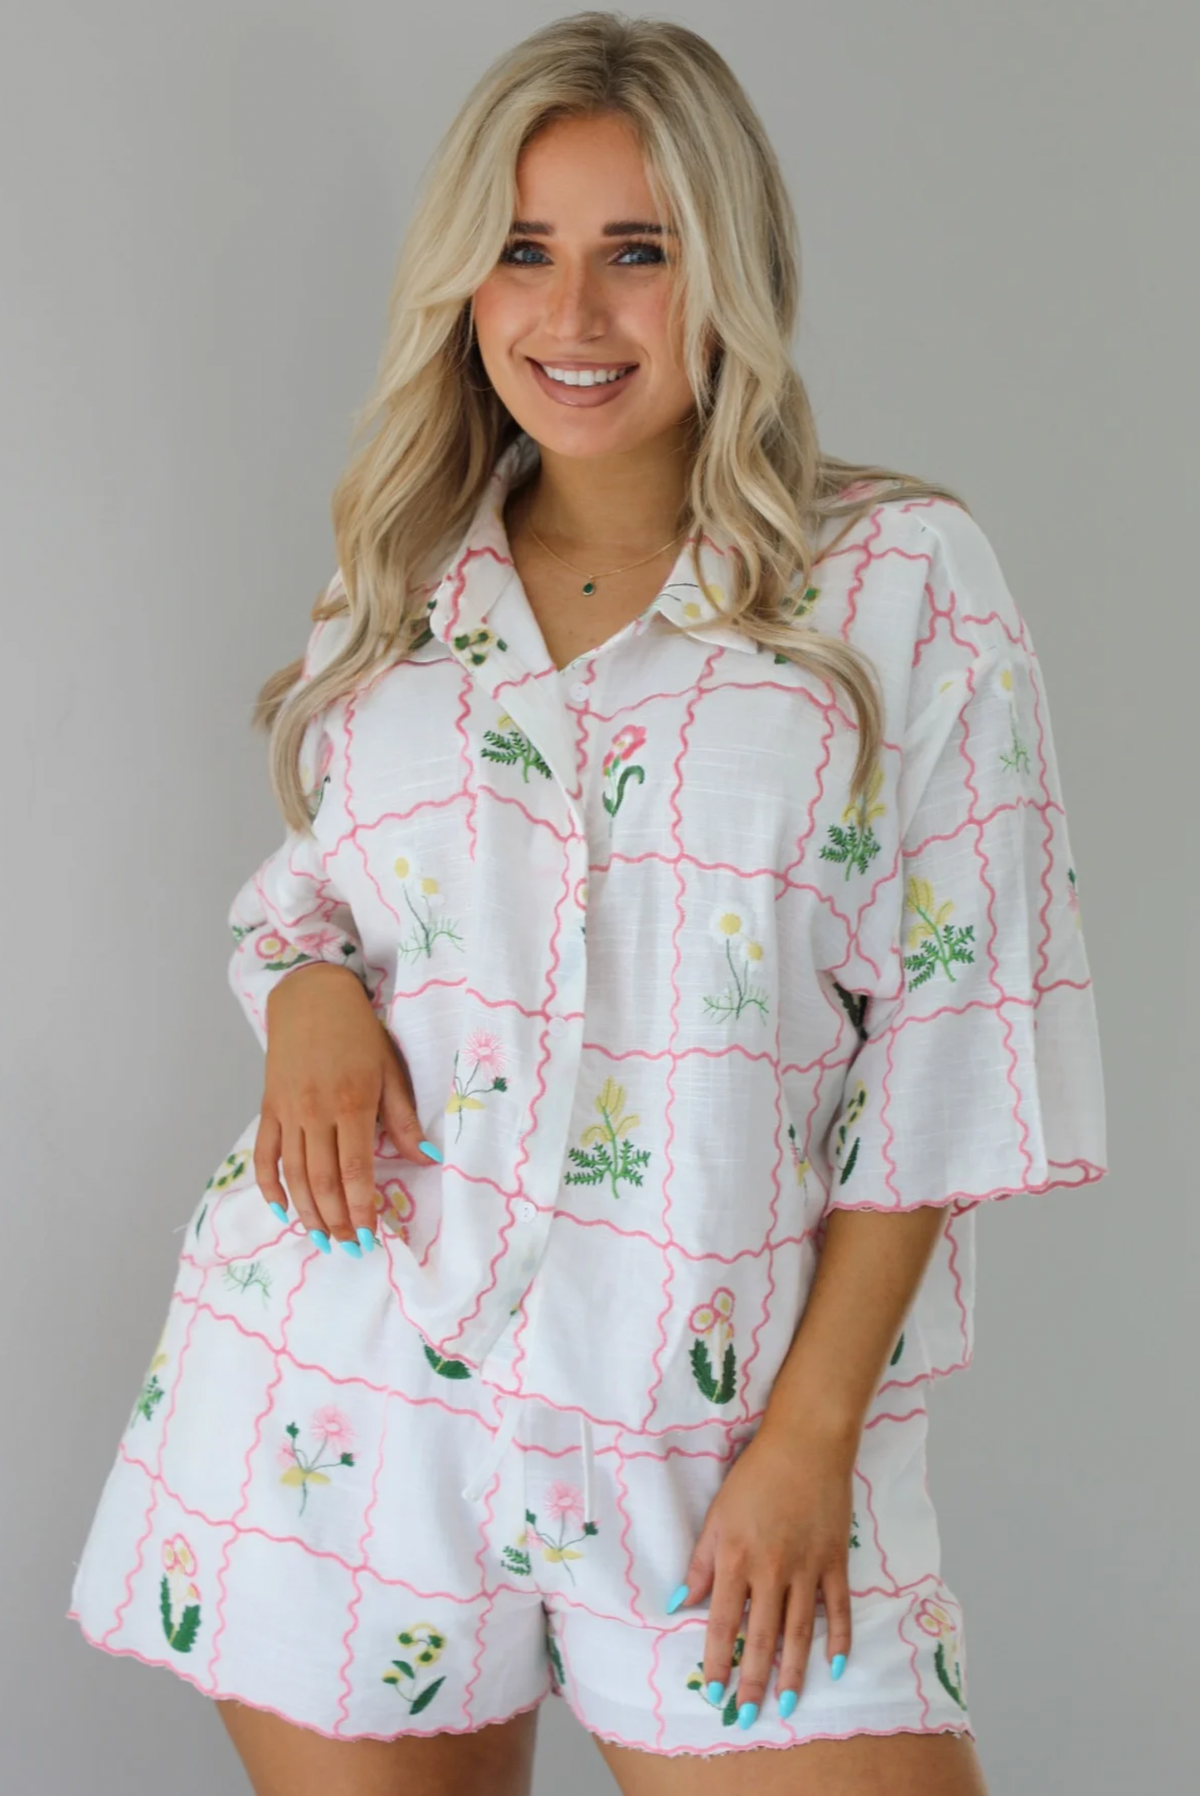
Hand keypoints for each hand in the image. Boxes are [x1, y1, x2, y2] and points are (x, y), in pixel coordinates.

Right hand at [254, 962, 441, 1255]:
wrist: (311, 996)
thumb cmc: (359, 1032)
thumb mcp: (390, 1071)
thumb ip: (403, 1120)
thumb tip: (426, 1160)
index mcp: (351, 1103)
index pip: (355, 1169)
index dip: (361, 1207)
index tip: (370, 1234)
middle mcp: (315, 1112)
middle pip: (322, 1180)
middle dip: (336, 1220)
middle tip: (349, 1247)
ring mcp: (287, 1111)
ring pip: (294, 1174)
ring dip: (308, 1212)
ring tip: (322, 1239)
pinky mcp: (268, 1107)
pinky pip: (265, 1154)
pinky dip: (270, 1186)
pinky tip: (283, 1210)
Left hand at [664, 1420, 856, 1727]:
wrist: (805, 1444)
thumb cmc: (755, 1476)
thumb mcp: (718, 1515)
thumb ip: (702, 1562)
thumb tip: (682, 1603)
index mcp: (737, 1558)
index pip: (724, 1623)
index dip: (717, 1661)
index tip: (713, 1693)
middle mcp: (772, 1570)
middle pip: (762, 1638)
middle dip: (751, 1681)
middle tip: (746, 1717)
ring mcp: (807, 1568)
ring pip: (799, 1633)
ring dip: (792, 1673)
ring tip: (787, 1705)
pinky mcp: (836, 1561)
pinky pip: (838, 1609)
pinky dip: (839, 1639)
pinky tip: (836, 1666)